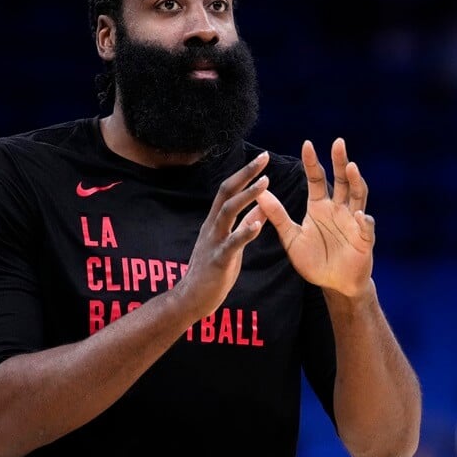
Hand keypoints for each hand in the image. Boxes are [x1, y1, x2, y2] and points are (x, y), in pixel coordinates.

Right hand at [176, 151, 269, 318]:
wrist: (191, 299)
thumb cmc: (212, 271)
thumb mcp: (230, 244)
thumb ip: (244, 225)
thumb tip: (260, 208)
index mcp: (216, 221)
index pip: (229, 190)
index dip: (245, 173)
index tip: (262, 158)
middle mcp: (212, 226)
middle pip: (227, 192)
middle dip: (245, 174)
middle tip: (264, 157)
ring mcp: (213, 241)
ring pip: (228, 212)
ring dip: (247, 196)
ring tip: (265, 183)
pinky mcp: (218, 259)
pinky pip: (231, 244)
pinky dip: (245, 232)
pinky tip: (258, 224)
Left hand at [256, 138, 374, 298]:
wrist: (334, 285)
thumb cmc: (314, 260)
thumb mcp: (292, 238)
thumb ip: (278, 216)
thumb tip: (259, 193)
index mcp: (320, 206)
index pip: (317, 179)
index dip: (312, 162)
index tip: (307, 144)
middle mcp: (339, 209)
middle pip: (342, 180)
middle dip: (340, 161)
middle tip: (338, 142)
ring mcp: (354, 222)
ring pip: (358, 196)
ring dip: (356, 182)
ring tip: (352, 168)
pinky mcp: (364, 239)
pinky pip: (367, 227)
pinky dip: (364, 220)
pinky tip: (360, 215)